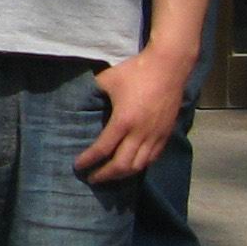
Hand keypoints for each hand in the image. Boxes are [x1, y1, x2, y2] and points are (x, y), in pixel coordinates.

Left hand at [78, 47, 191, 181]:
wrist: (169, 66)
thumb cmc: (136, 71)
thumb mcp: (107, 80)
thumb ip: (93, 94)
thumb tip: (81, 103)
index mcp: (123, 121)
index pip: (103, 149)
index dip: (89, 160)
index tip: (78, 167)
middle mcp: (140, 133)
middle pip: (121, 165)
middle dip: (105, 175)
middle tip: (92, 179)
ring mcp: (156, 135)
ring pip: (139, 165)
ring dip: (122, 174)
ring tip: (110, 176)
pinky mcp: (166, 134)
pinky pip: (152, 158)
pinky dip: (140, 166)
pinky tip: (131, 166)